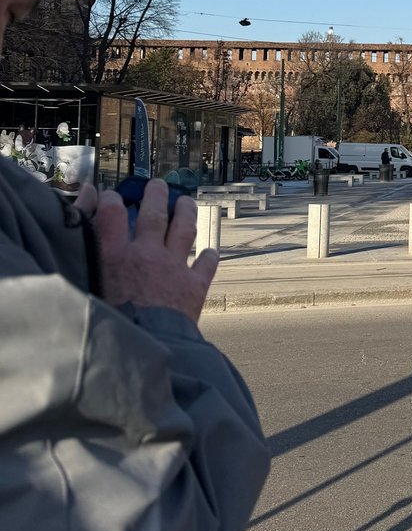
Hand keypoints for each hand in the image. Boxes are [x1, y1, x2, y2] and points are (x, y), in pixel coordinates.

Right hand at [93, 178, 218, 321]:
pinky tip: (211, 253)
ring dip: (186, 213)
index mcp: (114, 255)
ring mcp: (174, 268)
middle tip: (159, 185)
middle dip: (156, 196)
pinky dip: (209, 258)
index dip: (110, 200)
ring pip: (184, 230)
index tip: (110, 196)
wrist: (143, 345)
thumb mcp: (83, 282)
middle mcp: (147, 254)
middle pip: (154, 215)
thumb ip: (82, 249)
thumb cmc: (106, 320)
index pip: (112, 214)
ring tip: (187, 202)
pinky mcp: (194, 287)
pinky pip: (206, 266)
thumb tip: (81, 222)